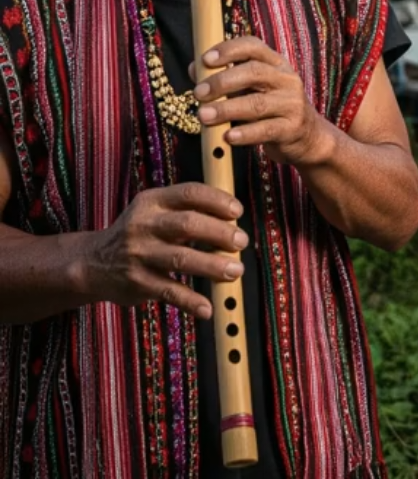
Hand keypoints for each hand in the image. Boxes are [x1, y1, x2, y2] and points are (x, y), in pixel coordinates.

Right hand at [85, 182, 246, 318]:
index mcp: (152, 201)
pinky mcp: (137, 283)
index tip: (238, 211)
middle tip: (242, 241)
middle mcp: (144, 225)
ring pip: (181, 258)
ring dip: (212, 265)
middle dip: (219, 233)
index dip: (217, 200)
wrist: (93, 263)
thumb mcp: (154, 210)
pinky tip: (208, 308)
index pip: (189, 193)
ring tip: (236, 271)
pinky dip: (190, 301)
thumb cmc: (138, 233)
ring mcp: (139, 255)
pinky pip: (169, 291)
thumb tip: (232, 217)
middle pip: (188, 224)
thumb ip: (186, 209)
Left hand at [193, 35, 324, 166]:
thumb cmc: (271, 108)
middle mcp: (286, 79)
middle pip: (254, 72)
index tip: (206, 59)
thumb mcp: (252, 89)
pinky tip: (228, 137)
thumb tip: (195, 69)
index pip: (253, 47)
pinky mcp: (292, 128)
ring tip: (203, 116)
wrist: (307, 136)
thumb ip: (226, 78)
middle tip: (198, 93)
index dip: (229, 50)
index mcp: (275, 63)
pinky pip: (266, 130)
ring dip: (227, 109)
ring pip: (257, 103)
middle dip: (222, 81)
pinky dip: (245, 133)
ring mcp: (291, 104)